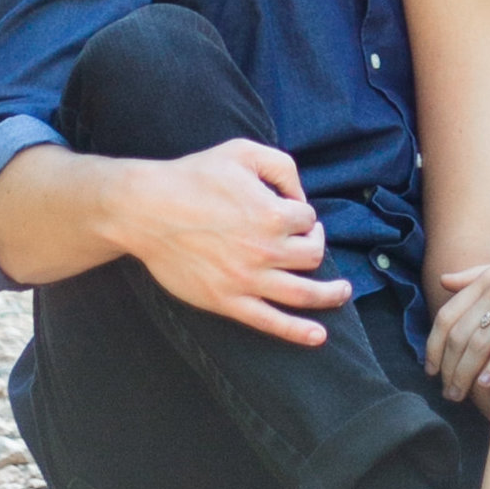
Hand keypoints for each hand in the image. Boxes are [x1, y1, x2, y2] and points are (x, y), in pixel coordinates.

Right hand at [119, 137, 351, 346]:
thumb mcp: (243, 152)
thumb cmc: (194, 177)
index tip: (291, 213)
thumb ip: (281, 166)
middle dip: (315, 245)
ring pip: (304, 293)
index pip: (307, 219)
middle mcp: (266, 250)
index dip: (303, 215)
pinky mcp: (228, 301)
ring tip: (342, 293)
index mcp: (272, 214)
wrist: (147, 210)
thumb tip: (300, 197)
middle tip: (308, 241)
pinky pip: (270, 321)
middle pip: (311, 255)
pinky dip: (298, 332)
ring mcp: (248, 280)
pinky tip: (319, 336)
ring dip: (330, 295)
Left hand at [427, 242, 489, 404]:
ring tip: (462, 393)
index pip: (447, 316)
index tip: (430, 370)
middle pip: (460, 334)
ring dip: (466, 372)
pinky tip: (485, 382)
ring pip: (480, 342)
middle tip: (448, 392)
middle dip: (450, 368)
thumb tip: (443, 280)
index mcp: (486, 279)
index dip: (433, 346)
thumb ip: (473, 276)